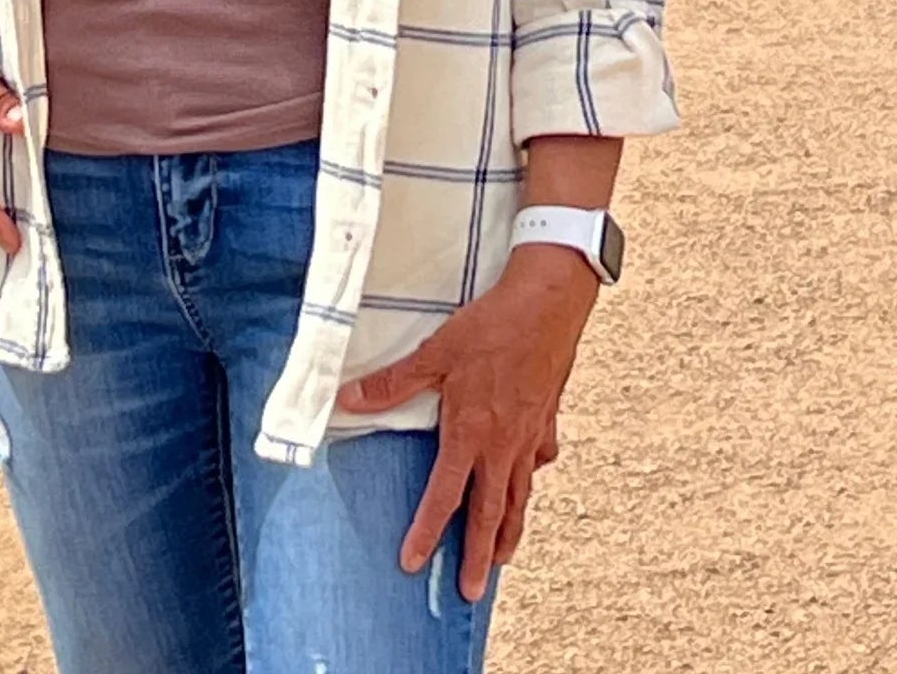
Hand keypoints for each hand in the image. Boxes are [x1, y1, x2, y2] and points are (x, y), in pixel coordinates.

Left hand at [335, 247, 597, 599]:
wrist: (547, 305)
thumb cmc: (490, 327)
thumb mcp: (435, 351)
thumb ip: (394, 383)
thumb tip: (350, 398)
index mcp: (470, 433)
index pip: (444, 496)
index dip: (426, 532)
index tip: (413, 563)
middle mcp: (502, 445)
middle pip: (489, 513)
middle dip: (477, 556)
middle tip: (469, 590)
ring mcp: (529, 436)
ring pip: (518, 495)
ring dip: (508, 530)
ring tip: (501, 558)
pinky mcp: (547, 420)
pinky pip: (538, 460)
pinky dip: (531, 477)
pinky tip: (528, 480)